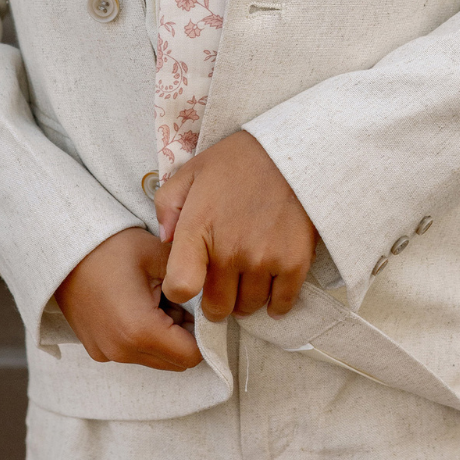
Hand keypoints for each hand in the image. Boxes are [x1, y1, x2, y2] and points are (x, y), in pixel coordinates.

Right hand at [54, 227, 202, 370]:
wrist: (61, 248)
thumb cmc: (110, 246)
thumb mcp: (157, 253)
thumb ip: (191, 277)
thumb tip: (213, 293)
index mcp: (140, 330)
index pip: (192, 356)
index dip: (203, 333)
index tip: (201, 308)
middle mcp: (122, 351)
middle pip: (174, 362)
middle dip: (185, 336)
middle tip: (179, 299)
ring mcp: (106, 354)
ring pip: (155, 359)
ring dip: (165, 337)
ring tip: (156, 298)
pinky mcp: (96, 350)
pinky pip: (133, 353)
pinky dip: (144, 337)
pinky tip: (138, 304)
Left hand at [156, 131, 317, 321]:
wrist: (291, 151)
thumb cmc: (237, 162)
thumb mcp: (192, 172)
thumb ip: (168, 206)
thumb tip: (165, 241)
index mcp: (199, 229)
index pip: (180, 288)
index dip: (180, 291)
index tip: (190, 280)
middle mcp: (230, 251)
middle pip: (217, 308)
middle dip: (215, 299)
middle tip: (223, 280)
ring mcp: (263, 260)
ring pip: (248, 308)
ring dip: (245, 298)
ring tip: (247, 275)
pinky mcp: (294, 263)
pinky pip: (281, 304)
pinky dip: (275, 301)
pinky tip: (271, 283)